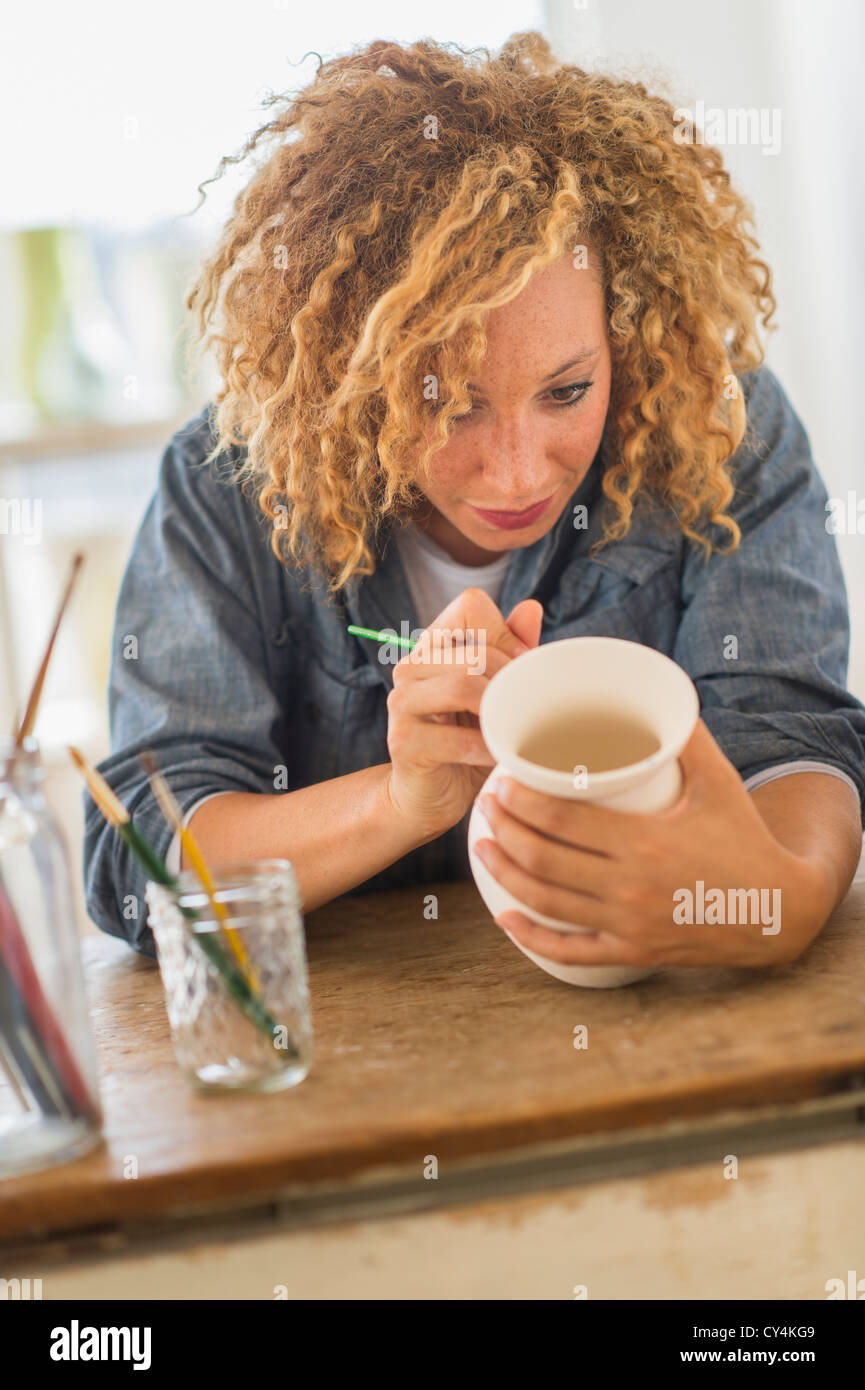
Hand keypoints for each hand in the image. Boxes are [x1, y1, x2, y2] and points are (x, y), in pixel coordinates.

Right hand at [386, 588, 542, 840]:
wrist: (429, 798)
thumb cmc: (467, 742)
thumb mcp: (495, 695)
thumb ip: (511, 651)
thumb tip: (531, 607)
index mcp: (433, 646)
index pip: (472, 606)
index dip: (506, 634)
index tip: (521, 670)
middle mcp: (410, 666)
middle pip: (475, 650)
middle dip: (511, 681)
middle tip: (528, 710)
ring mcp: (402, 703)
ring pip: (463, 685)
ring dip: (500, 712)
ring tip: (515, 730)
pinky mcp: (403, 742)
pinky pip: (458, 738)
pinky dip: (488, 749)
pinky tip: (500, 757)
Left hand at [473, 718, 830, 968]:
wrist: (779, 909)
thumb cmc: (745, 839)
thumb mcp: (720, 782)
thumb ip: (686, 737)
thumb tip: (658, 693)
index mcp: (645, 841)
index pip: (562, 819)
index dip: (521, 802)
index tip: (502, 783)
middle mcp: (629, 887)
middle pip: (542, 859)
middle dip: (504, 830)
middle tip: (486, 807)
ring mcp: (627, 924)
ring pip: (545, 902)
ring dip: (504, 874)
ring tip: (482, 848)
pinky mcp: (631, 952)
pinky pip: (570, 950)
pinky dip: (531, 937)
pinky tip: (504, 918)